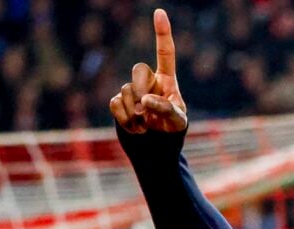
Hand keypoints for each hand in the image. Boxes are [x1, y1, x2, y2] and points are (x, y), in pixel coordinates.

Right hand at [109, 8, 186, 133]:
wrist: (155, 150)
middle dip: (142, 89)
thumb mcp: (178, 122)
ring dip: (135, 112)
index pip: (165, 53)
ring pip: (126, 90)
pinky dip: (125, 119)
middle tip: (146, 112)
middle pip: (139, 69)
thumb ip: (166, 109)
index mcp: (167, 81)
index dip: (162, 33)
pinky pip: (115, 103)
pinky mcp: (119, 103)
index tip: (159, 12)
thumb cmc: (172, 132)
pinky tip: (134, 129)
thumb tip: (146, 101)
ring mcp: (132, 92)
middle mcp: (149, 82)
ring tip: (145, 127)